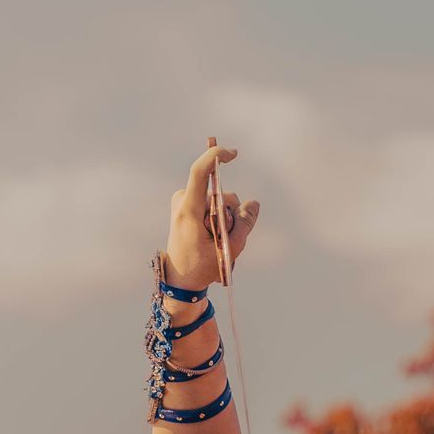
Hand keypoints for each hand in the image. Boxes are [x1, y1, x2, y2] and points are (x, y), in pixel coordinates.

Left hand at [163, 141, 259, 294]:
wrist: (180, 279)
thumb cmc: (201, 267)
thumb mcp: (229, 250)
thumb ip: (244, 224)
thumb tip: (253, 203)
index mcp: (188, 209)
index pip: (200, 172)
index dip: (216, 157)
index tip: (233, 155)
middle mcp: (183, 201)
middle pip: (220, 194)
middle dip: (230, 213)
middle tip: (222, 239)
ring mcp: (184, 203)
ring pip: (218, 200)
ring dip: (225, 218)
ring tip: (216, 241)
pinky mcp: (188, 206)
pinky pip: (212, 204)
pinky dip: (219, 218)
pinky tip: (213, 236)